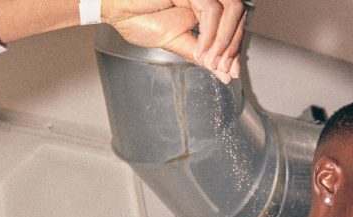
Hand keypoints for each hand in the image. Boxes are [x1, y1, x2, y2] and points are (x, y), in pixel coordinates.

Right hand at [102, 0, 245, 81]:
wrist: (114, 7)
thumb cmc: (136, 16)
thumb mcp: (175, 42)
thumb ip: (200, 54)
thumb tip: (224, 73)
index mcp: (202, 7)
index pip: (233, 24)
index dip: (235, 47)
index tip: (230, 70)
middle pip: (239, 14)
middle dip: (233, 46)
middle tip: (222, 68)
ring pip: (232, 9)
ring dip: (225, 41)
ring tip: (211, 60)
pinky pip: (212, 10)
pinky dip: (209, 34)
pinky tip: (200, 48)